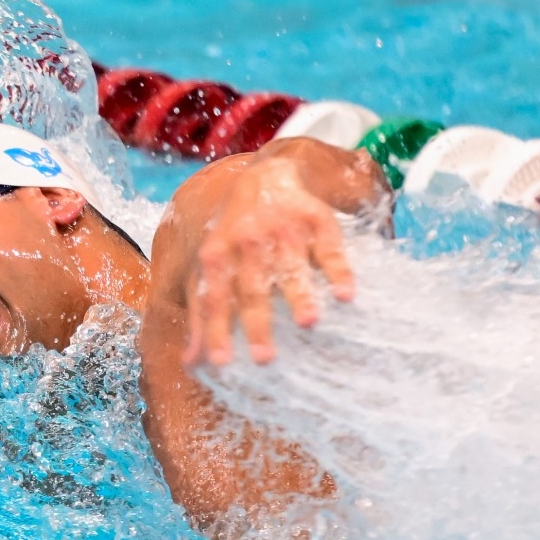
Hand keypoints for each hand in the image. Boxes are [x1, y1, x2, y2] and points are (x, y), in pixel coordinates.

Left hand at [183, 157, 357, 367]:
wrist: (266, 176)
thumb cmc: (233, 234)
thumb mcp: (210, 266)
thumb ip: (201, 313)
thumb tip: (192, 364)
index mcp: (217, 256)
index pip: (215, 298)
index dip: (216, 331)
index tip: (222, 364)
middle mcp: (248, 243)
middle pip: (252, 288)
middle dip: (257, 323)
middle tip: (264, 359)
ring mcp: (283, 230)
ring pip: (291, 268)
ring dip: (300, 296)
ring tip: (309, 323)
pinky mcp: (316, 220)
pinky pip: (329, 249)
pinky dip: (338, 271)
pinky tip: (346, 295)